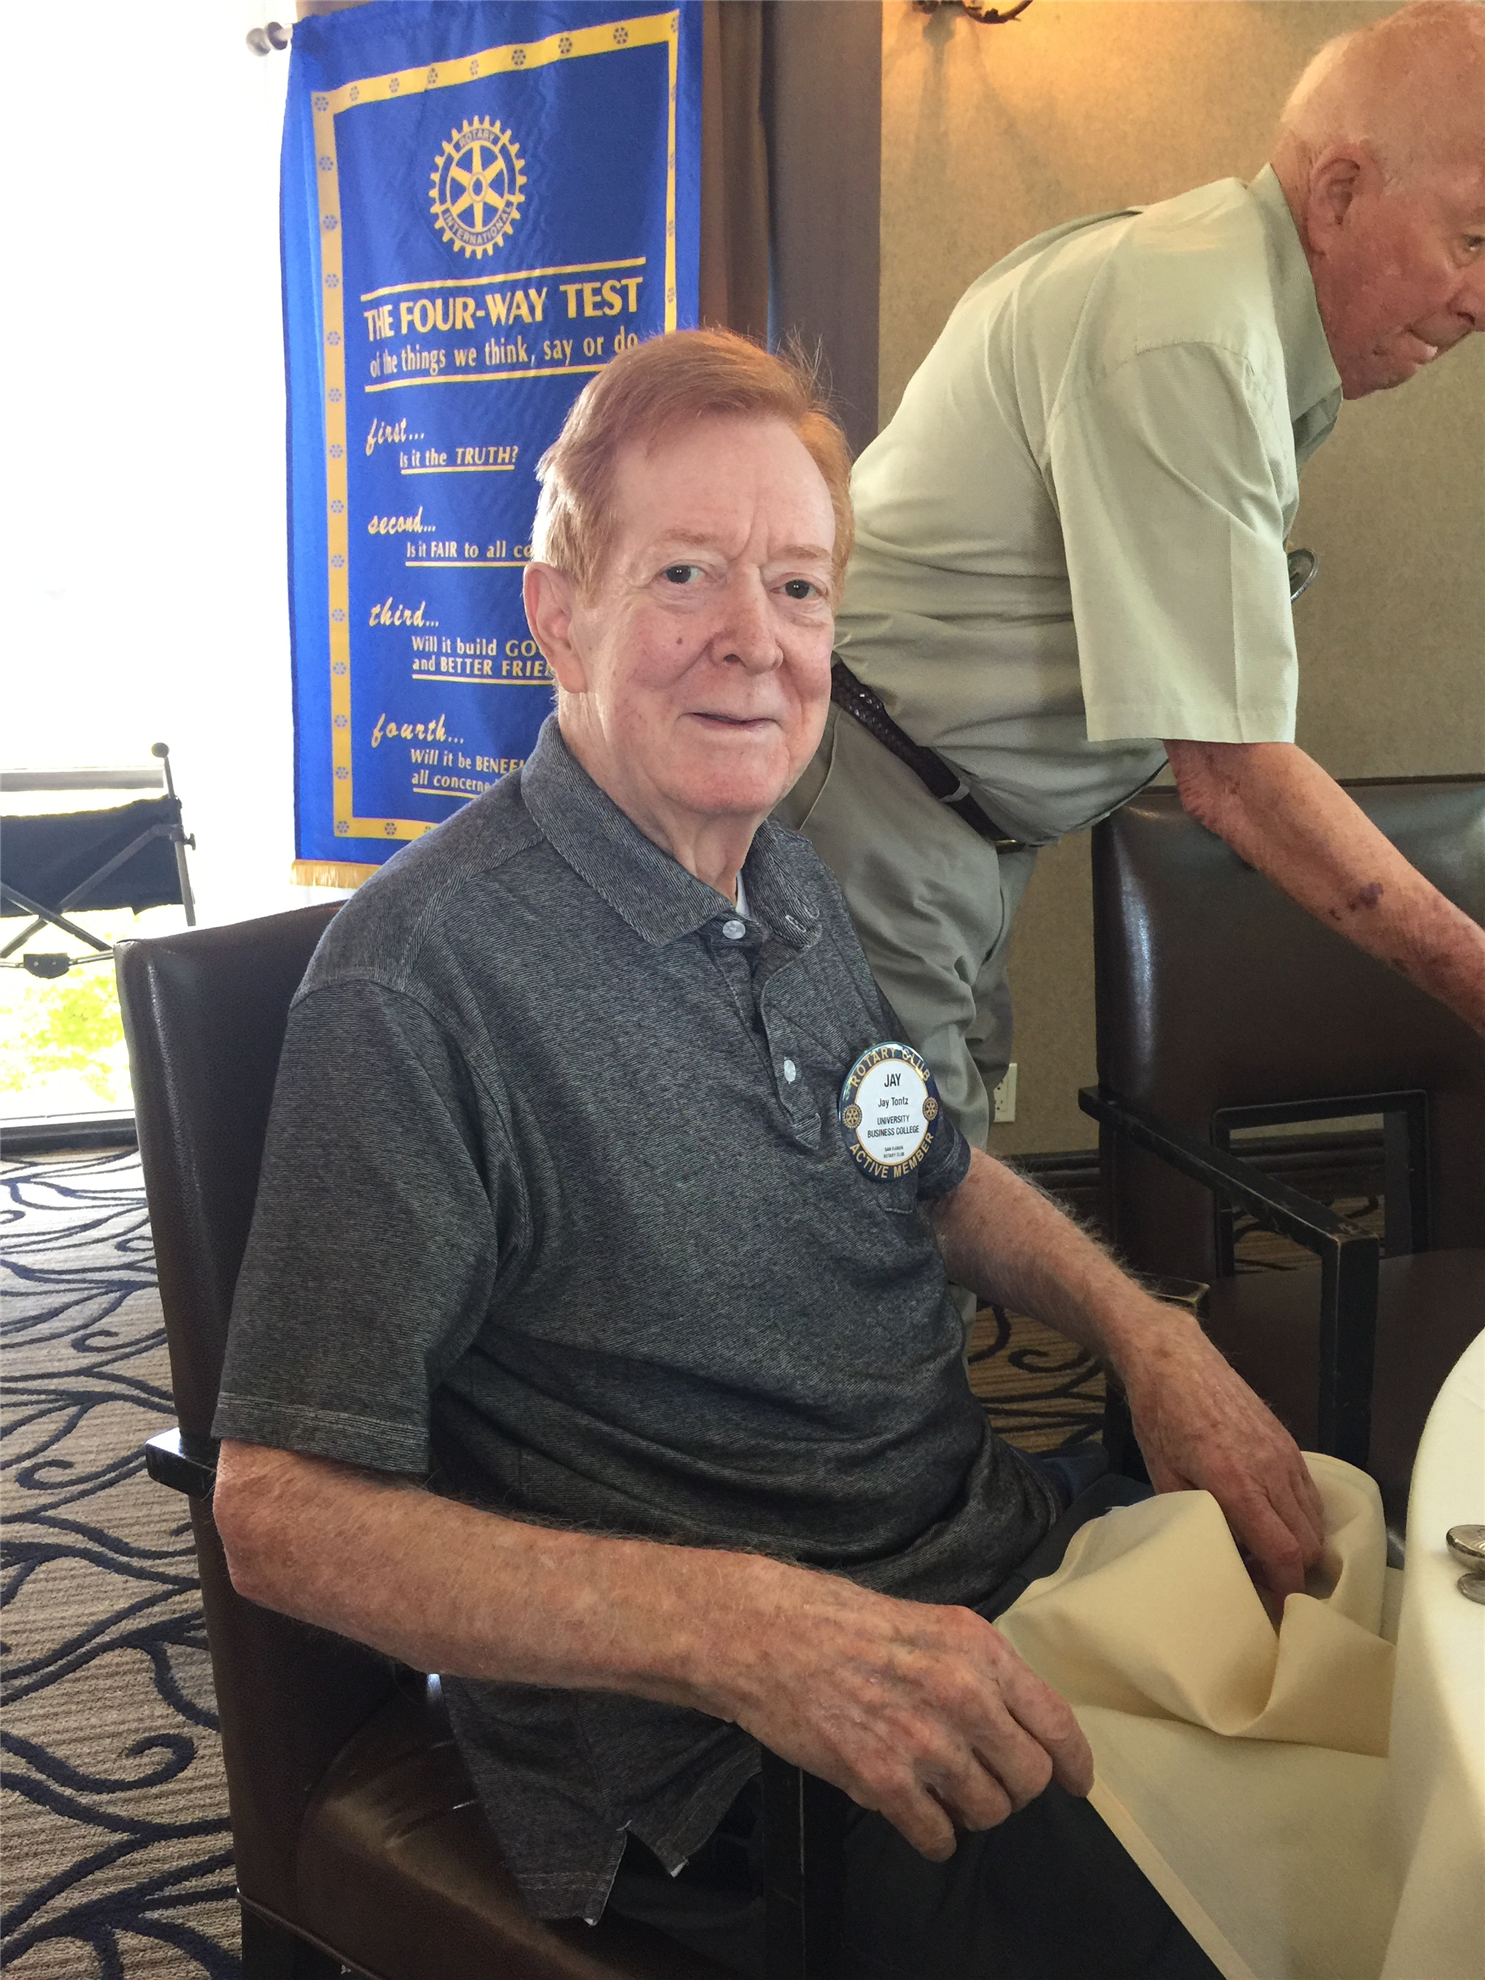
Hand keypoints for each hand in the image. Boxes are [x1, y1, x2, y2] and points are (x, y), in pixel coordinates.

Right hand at [716, 1564, 1092, 1859]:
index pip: (1056, 1722)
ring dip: (971, 1811)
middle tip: (985, 1779)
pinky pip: (938, 1835)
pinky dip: (934, 1836)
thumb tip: (1019, 1719)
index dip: (1075, 1764)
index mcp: (979, 1649)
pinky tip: (918, 1816)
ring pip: (988, 1811)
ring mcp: (923, 1740)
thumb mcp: (931, 1623)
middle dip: (1014, 1788)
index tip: (1078, 1783)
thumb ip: (981, 1668)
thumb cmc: (843, 1622)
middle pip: (1029, 1778)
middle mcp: (962, 1694)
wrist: (768, 1635)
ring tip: (942, 1791)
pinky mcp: (882, 1779)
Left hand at [1118, 1305, 1325, 1597]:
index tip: (1277, 1609)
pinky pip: (1311, 1493)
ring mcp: (1284, 1454)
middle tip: (1266, 1584)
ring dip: (1302, 1545)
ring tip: (1270, 1555)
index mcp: (1235, 1483)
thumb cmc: (1158, 1416)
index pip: (1282, 1551)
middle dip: (1295, 1573)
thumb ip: (1189, 1515)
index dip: (1286, 1587)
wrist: (1173, 1358)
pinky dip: (1303, 1516)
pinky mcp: (1289, 1442)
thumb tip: (1210, 1554)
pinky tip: (1276, 1519)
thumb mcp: (1161, 1472)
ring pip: (1316, 1519)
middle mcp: (1270, 1471)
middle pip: (1308, 1542)